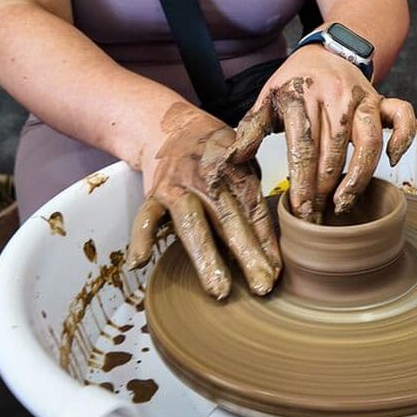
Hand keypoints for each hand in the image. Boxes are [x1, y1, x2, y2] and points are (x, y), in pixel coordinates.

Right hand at [125, 103, 280, 298]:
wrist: (173, 127)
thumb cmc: (217, 153)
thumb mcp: (245, 166)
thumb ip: (254, 201)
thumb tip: (275, 245)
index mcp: (237, 172)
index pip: (255, 212)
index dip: (267, 243)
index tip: (277, 272)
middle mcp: (208, 180)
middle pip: (230, 221)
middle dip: (247, 255)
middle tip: (261, 286)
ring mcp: (179, 188)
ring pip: (193, 224)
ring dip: (206, 257)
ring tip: (218, 289)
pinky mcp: (154, 195)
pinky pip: (145, 218)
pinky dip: (141, 239)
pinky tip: (139, 263)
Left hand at [225, 45, 415, 222]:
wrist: (327, 50)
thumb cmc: (295, 80)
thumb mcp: (268, 97)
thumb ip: (252, 127)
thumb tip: (234, 160)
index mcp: (302, 95)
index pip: (303, 145)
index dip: (302, 180)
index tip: (300, 208)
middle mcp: (335, 95)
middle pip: (333, 149)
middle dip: (325, 188)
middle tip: (318, 216)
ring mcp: (362, 98)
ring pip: (368, 141)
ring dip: (358, 176)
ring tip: (344, 202)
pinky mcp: (382, 100)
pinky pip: (402, 117)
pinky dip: (401, 138)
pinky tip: (391, 161)